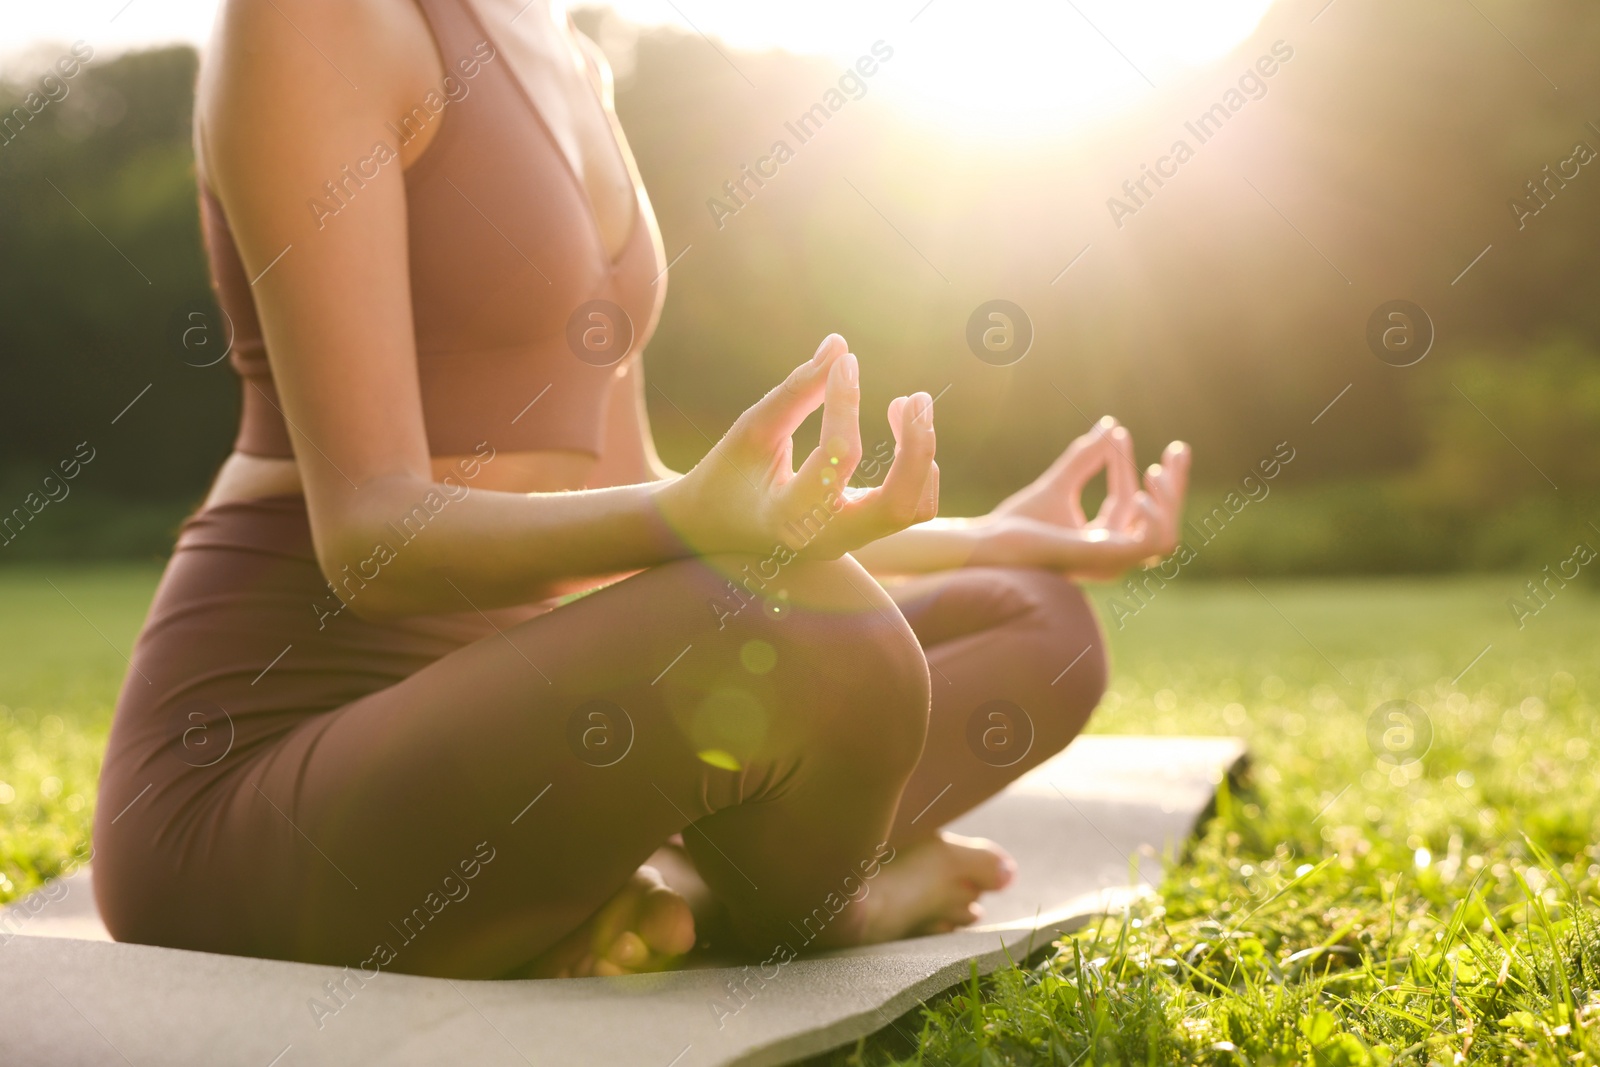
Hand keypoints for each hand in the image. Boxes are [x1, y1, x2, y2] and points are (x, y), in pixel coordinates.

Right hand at [656, 335, 938, 558]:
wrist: (714, 529)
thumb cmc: (727, 474)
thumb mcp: (752, 430)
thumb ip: (796, 391)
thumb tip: (839, 345)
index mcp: (788, 518)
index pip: (837, 459)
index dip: (846, 403)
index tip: (845, 363)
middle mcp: (825, 540)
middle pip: (898, 506)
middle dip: (916, 448)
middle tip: (915, 398)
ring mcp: (848, 542)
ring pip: (913, 510)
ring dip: (921, 456)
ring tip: (909, 404)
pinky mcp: (861, 532)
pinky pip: (911, 508)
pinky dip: (917, 470)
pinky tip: (900, 435)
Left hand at [981, 418, 1189, 578]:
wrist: (995, 543)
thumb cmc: (1018, 522)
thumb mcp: (1058, 483)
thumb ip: (1085, 458)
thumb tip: (1110, 425)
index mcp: (1100, 539)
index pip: (1129, 503)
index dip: (1127, 466)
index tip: (1119, 432)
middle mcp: (1112, 554)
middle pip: (1158, 521)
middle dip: (1174, 485)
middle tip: (1179, 448)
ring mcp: (1114, 561)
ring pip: (1166, 535)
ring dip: (1170, 501)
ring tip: (1156, 470)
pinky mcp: (1110, 561)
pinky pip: (1152, 544)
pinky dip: (1154, 518)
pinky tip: (1141, 494)